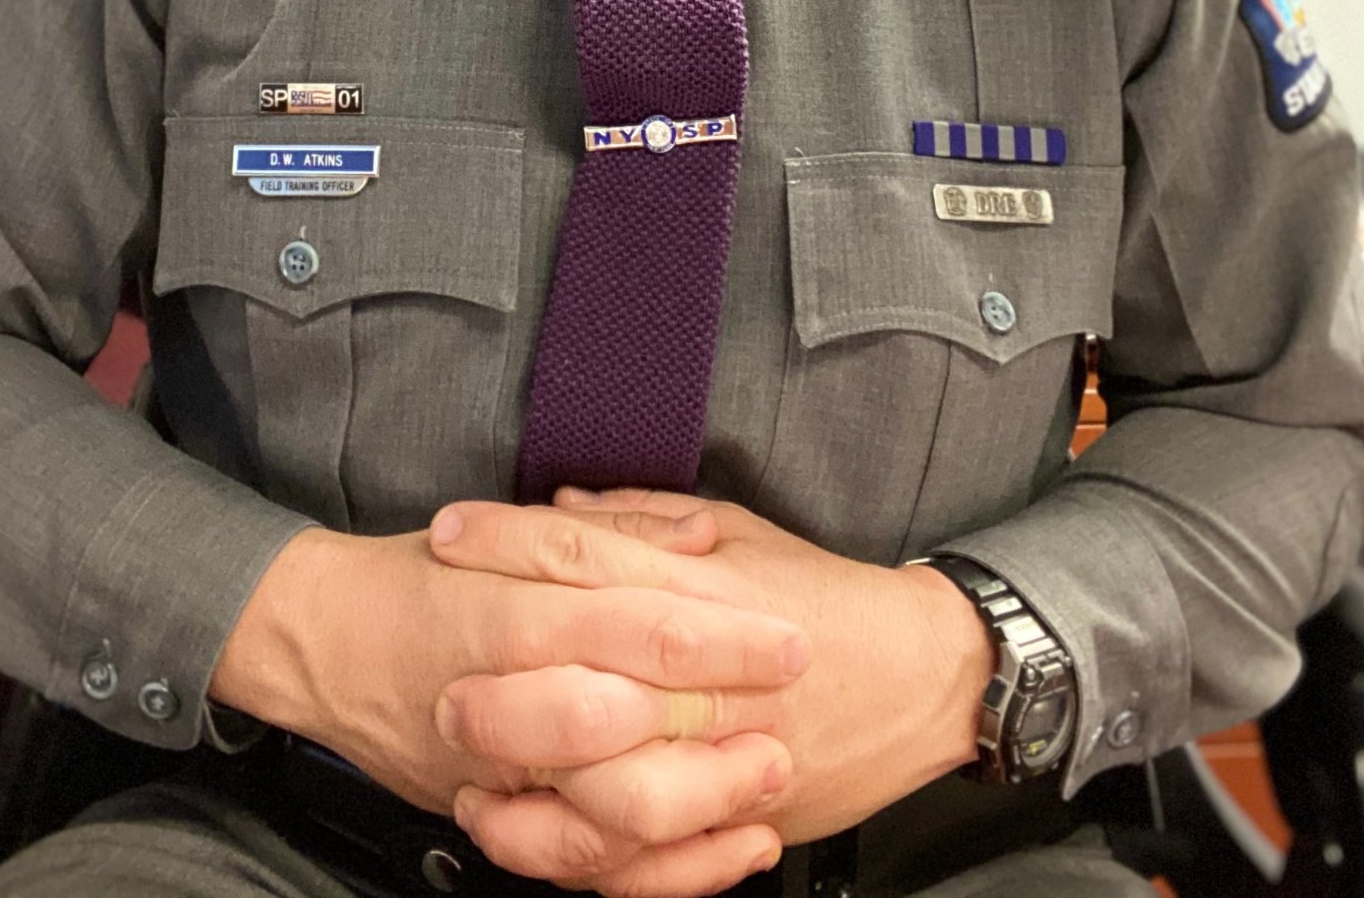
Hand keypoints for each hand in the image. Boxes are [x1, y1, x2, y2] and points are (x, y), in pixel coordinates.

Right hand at [209, 521, 804, 887]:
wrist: (323, 642)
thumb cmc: (420, 579)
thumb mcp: (510, 531)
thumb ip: (605, 532)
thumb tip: (699, 535)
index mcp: (516, 611)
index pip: (635, 624)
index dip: (721, 635)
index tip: (787, 635)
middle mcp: (507, 695)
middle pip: (632, 721)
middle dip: (722, 720)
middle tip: (791, 706)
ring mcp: (501, 772)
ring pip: (612, 809)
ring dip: (705, 799)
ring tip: (770, 778)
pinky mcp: (498, 819)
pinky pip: (589, 866)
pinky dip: (668, 868)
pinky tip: (731, 846)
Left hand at [430, 492, 992, 866]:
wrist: (923, 675)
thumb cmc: (829, 598)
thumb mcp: (740, 531)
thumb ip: (643, 519)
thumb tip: (559, 507)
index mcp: (703, 588)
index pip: (586, 556)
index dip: (507, 543)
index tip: (446, 535)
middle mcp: (707, 672)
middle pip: (583, 678)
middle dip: (501, 684)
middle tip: (439, 684)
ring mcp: (723, 753)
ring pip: (609, 785)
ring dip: (531, 783)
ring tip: (469, 774)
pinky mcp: (737, 816)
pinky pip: (648, 855)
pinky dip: (583, 855)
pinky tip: (531, 837)